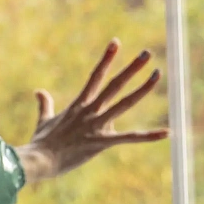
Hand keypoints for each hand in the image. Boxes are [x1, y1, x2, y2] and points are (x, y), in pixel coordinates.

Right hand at [15, 39, 169, 182]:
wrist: (37, 160)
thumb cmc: (40, 143)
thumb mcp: (43, 120)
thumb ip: (45, 104)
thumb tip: (38, 91)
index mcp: (78, 105)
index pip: (95, 77)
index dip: (107, 59)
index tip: (117, 43)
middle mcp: (89, 111)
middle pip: (114, 85)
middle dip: (132, 68)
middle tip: (147, 53)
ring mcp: (95, 126)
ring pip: (124, 103)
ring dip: (142, 89)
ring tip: (157, 74)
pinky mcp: (99, 143)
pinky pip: (128, 138)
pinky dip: (148, 136)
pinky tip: (167, 132)